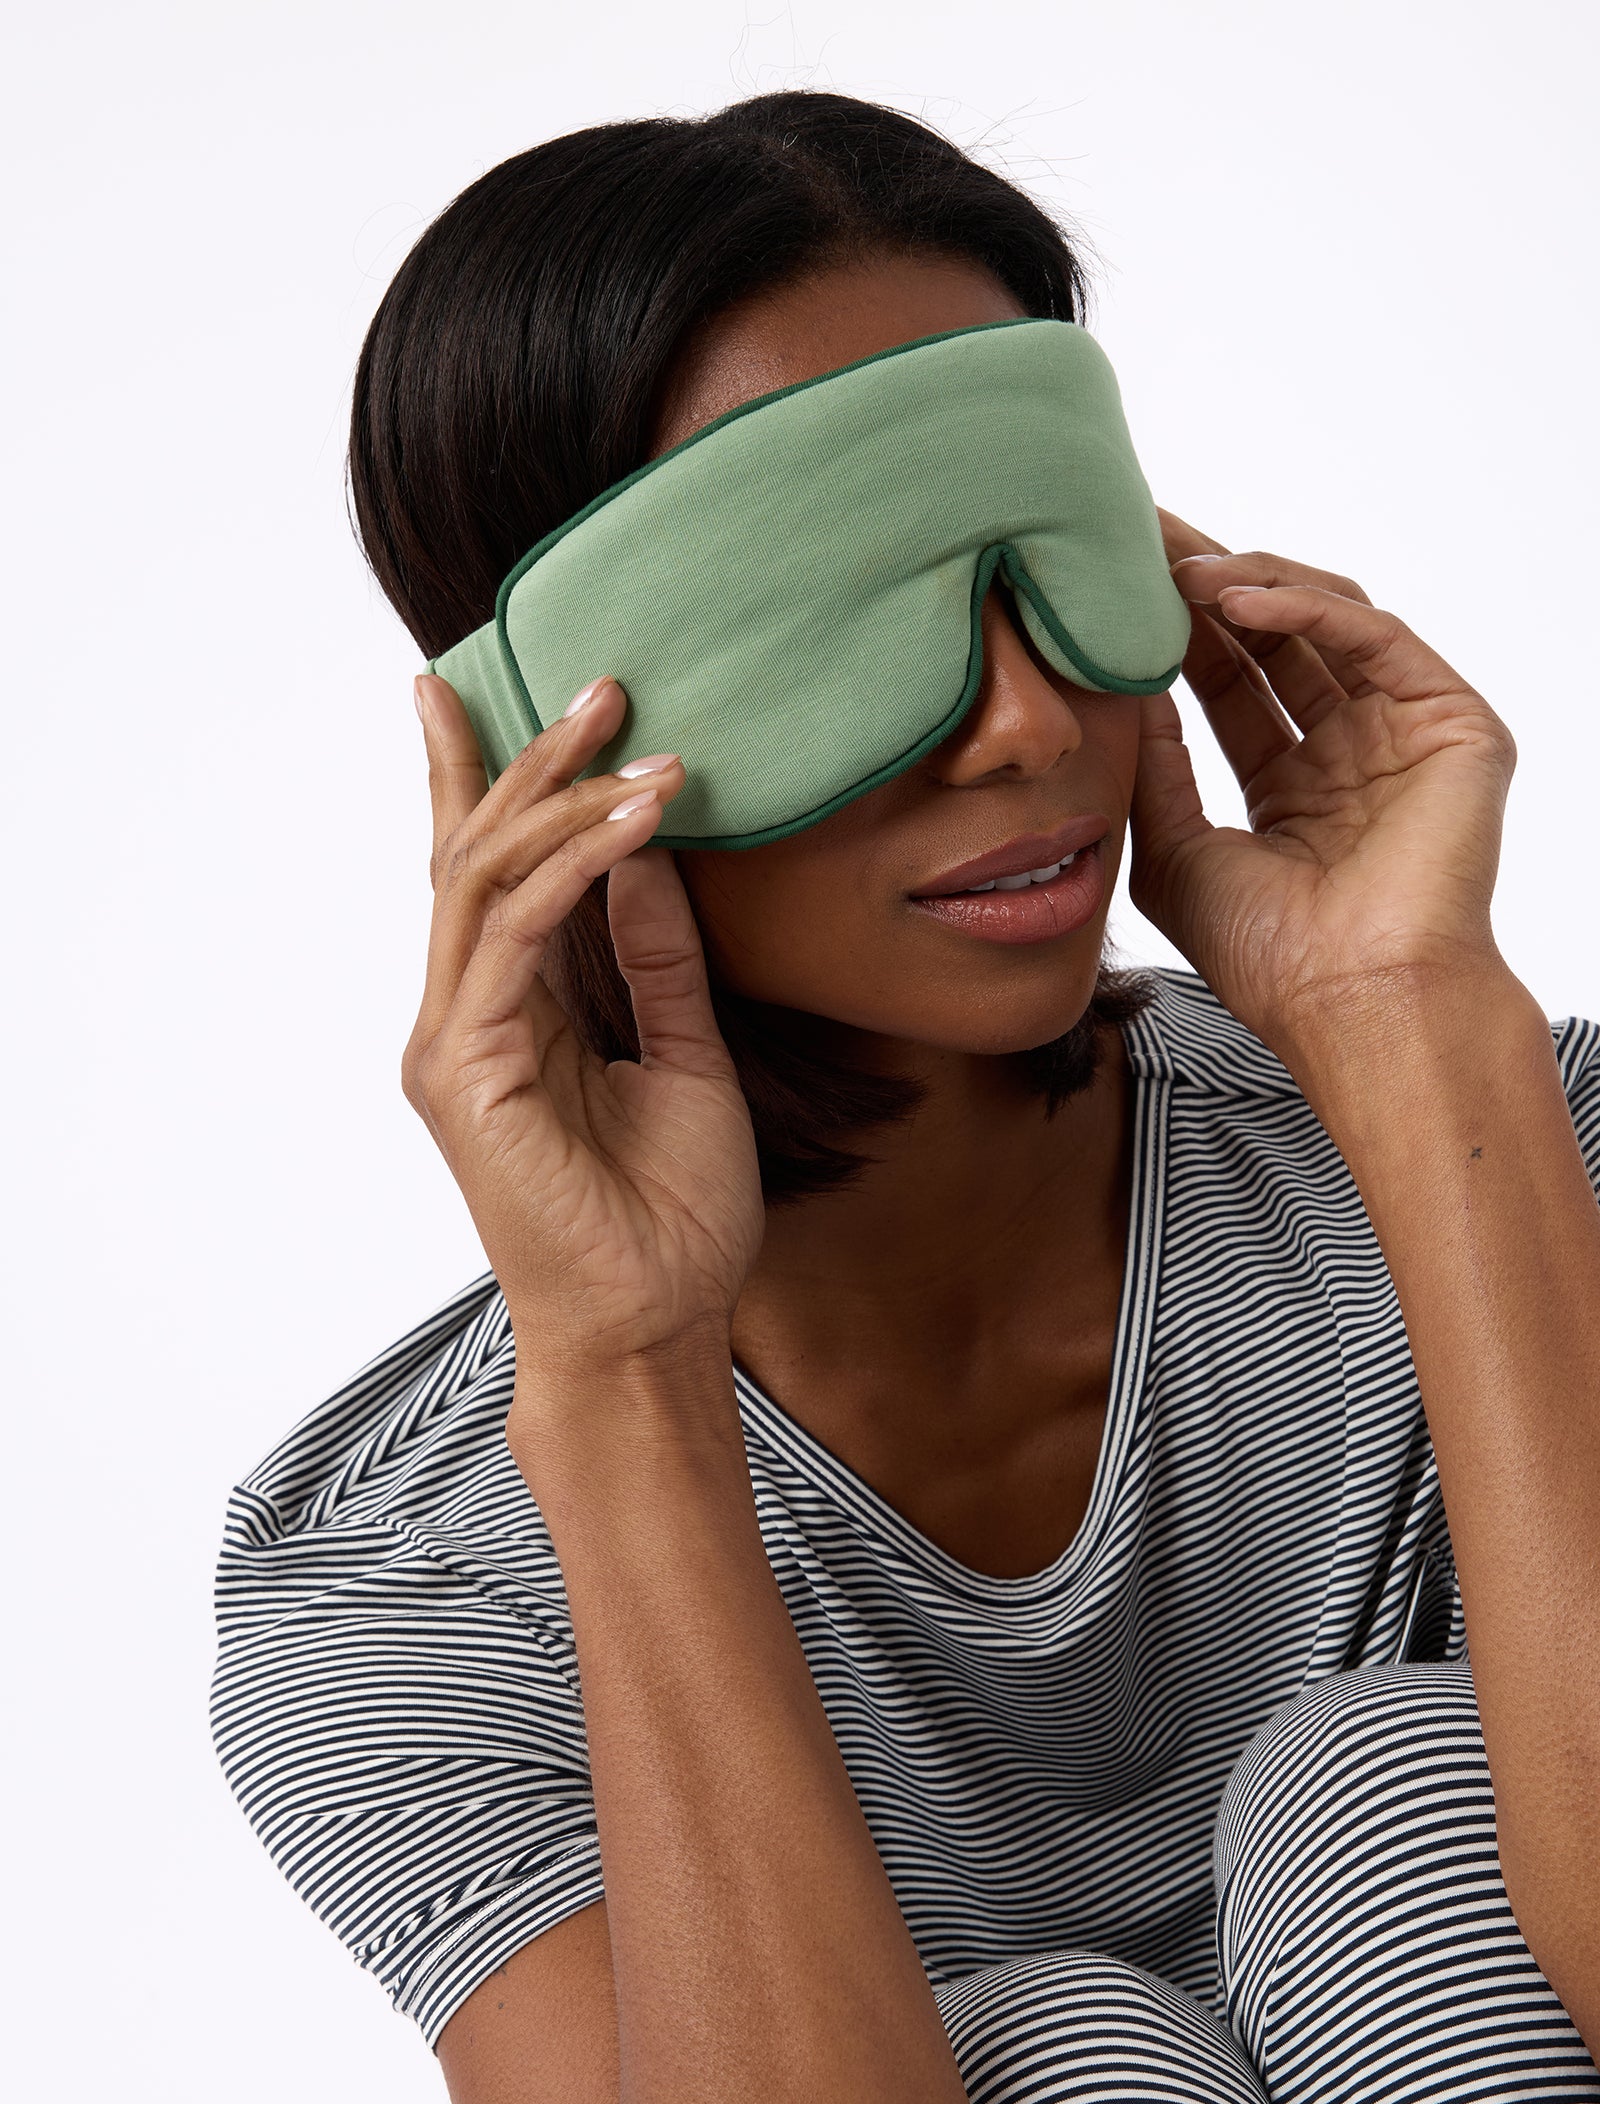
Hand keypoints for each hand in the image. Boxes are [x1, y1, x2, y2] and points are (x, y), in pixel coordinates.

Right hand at [406, 672, 764, 1393]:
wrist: (658, 1324)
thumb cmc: (669, 1213)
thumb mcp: (685, 1054)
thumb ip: (657, 957)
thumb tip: (650, 852)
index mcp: (504, 1016)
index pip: (483, 875)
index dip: (475, 778)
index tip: (475, 688)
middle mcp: (463, 1019)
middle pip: (471, 856)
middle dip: (528, 760)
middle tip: (598, 682)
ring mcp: (454, 1044)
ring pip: (482, 880)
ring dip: (559, 798)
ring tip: (633, 737)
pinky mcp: (467, 1071)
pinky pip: (515, 937)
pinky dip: (574, 870)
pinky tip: (635, 825)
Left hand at [1126, 507, 1520, 1067]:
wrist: (1352, 1003)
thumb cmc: (1267, 955)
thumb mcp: (1174, 850)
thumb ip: (1154, 766)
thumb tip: (1121, 685)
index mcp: (1295, 787)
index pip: (1228, 680)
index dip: (1174, 627)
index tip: (1115, 578)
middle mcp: (1352, 751)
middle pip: (1274, 638)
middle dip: (1207, 582)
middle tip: (1142, 533)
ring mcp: (1405, 735)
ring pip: (1326, 621)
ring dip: (1249, 584)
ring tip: (1177, 569)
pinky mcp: (1453, 724)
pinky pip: (1373, 637)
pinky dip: (1304, 607)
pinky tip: (1235, 600)